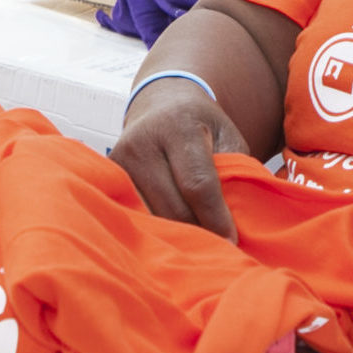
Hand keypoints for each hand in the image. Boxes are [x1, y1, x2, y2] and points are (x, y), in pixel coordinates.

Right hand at [111, 80, 248, 241]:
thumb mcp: (227, 136)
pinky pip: (136, 214)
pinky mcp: (110, 176)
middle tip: (219, 249)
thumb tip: (243, 217)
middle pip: (173, 207)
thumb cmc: (201, 125)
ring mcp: (120, 161)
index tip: (231, 241)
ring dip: (178, 236)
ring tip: (199, 244)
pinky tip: (173, 235)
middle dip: (200, 233)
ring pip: (152, 217)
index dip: (216, 218)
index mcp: (179, 128)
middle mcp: (143, 143)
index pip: (198, 184)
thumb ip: (236, 170)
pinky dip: (157, 228)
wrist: (161, 103)